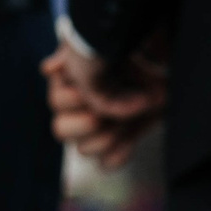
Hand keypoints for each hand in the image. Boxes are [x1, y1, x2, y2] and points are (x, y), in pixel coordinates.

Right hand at [41, 38, 166, 169]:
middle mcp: (75, 113)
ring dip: (107, 136)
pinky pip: (107, 163)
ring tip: (128, 119)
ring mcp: (92, 134)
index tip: (90, 91)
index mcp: (67, 86)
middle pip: (61, 130)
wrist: (163, 72)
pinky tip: (131, 140)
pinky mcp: (113, 148)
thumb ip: (74, 54)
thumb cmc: (131, 55)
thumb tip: (47, 68)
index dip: (73, 99)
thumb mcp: (103, 47)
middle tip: (103, 114)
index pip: (57, 102)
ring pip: (83, 150)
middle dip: (84, 124)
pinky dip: (120, 153)